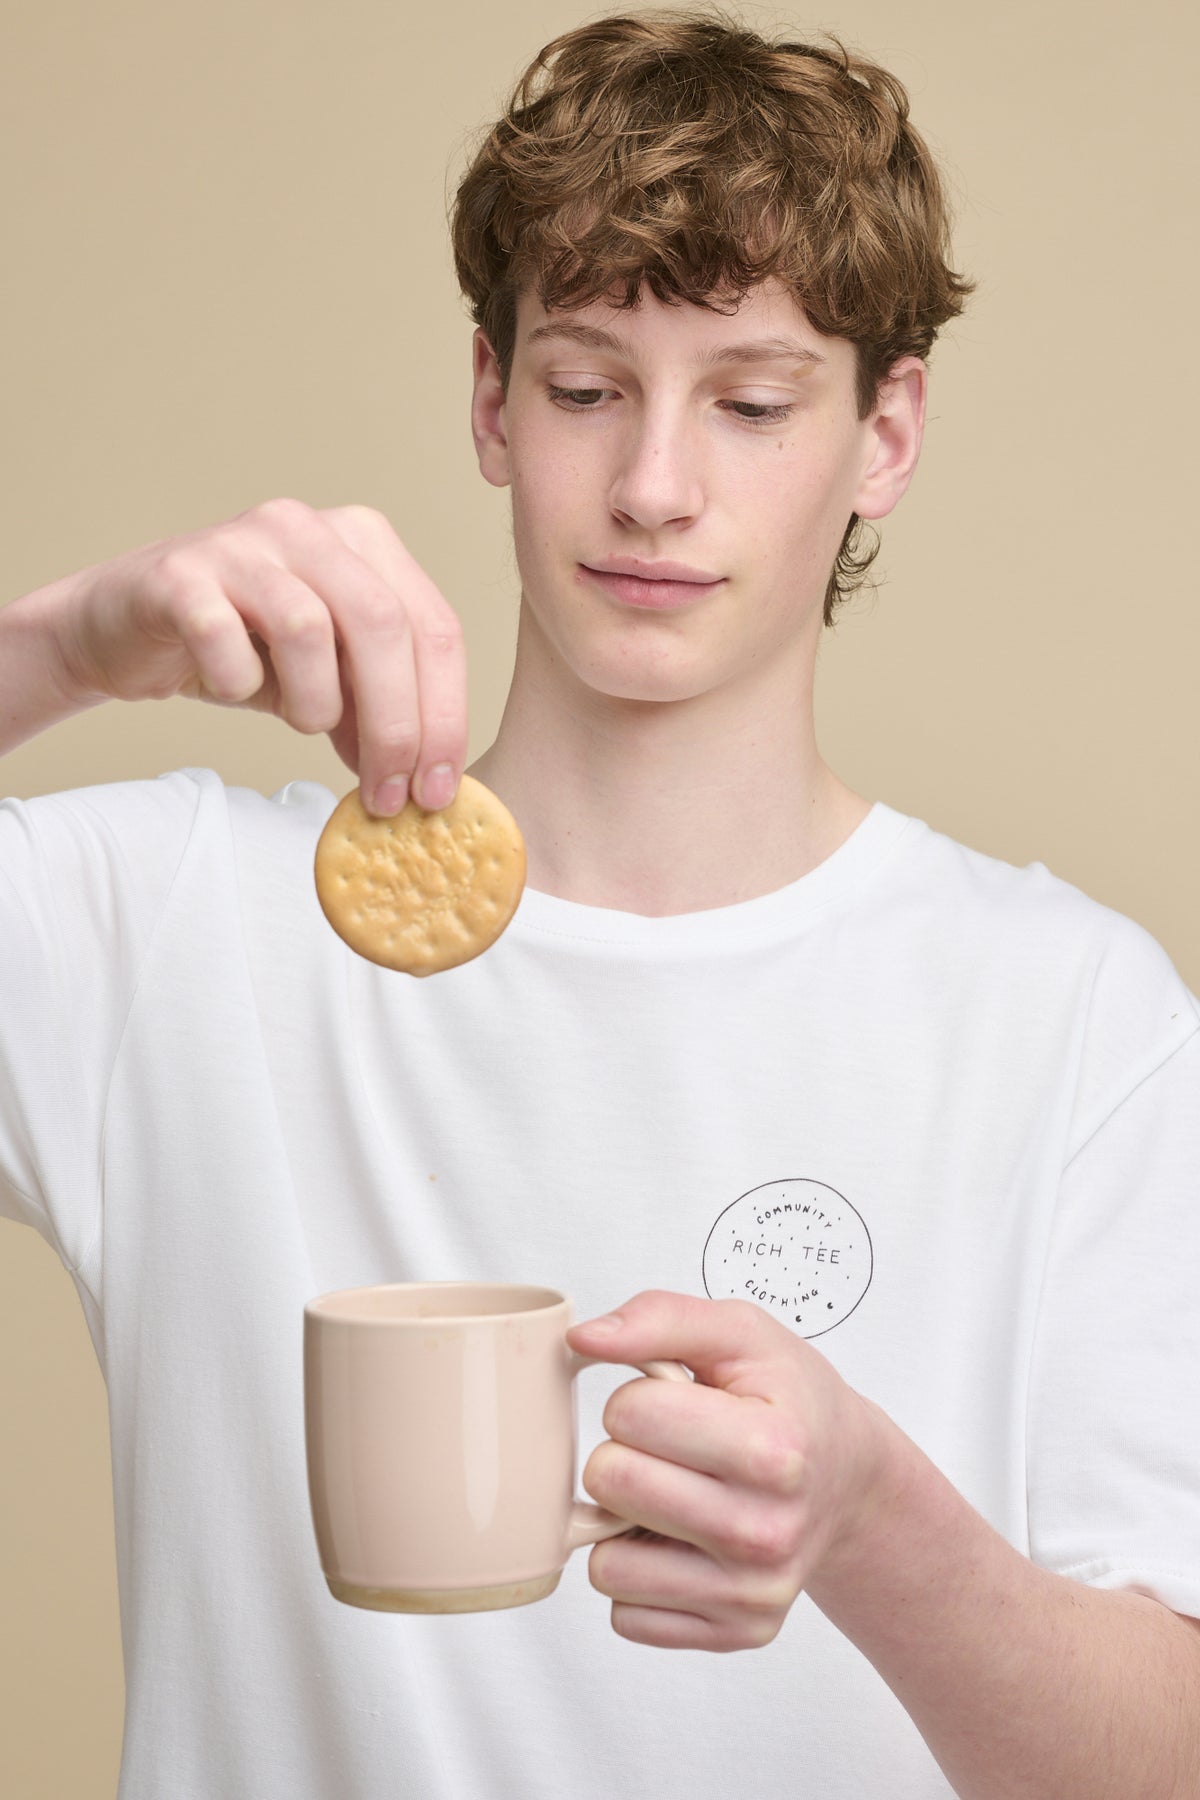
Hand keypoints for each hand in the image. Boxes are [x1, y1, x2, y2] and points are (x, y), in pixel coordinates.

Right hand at [51, 496, 466, 813]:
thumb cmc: (240, 650)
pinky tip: (234, 688)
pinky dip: (237, 681)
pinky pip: (223, 637)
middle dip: (396, 726)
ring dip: (315, 703)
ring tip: (303, 724)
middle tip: (387, 796)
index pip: (435, 627)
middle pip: (384, 625)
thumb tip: (426, 783)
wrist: (124, 631)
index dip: (445, 716)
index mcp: (365, 543)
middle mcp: (309, 528)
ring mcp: (242, 543)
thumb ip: (377, 713)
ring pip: (309, 628)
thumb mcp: (328, 683)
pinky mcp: (180, 573)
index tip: (438, 791)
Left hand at [565, 1291, 889, 1651]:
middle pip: (610, 1483)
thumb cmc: (790, 1399)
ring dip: (625, 1524)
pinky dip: (641, 1576)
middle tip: (673, 1449)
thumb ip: (659, 1318)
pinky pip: (626, 1615)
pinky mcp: (736, 1632)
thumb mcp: (740, 1333)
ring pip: (605, 1566)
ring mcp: (753, 1593)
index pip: (629, 1414)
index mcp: (775, 1449)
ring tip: (676, 1494)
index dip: (639, 1397)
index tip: (679, 1402)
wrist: (848, 1478)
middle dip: (625, 1453)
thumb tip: (584, 1339)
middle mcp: (767, 1531)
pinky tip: (683, 1543)